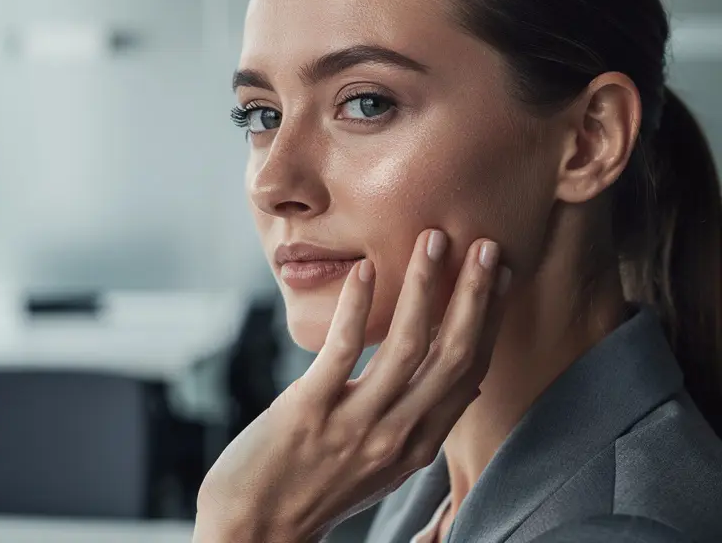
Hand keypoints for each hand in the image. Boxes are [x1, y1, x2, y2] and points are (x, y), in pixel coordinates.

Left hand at [193, 230, 511, 542]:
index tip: (499, 275)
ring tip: (433, 241)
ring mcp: (354, 425)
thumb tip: (468, 387)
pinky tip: (366, 270)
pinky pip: (341, 352)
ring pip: (406, 348)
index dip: (488, 321)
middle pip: (450, 357)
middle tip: (483, 245)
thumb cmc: (316, 487)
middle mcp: (396, 437)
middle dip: (472, 297)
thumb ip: (422, 424)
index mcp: (417, 446)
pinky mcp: (308, 412)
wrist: (255, 529)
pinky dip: (356, 308)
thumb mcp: (384, 465)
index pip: (468, 373)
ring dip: (424, 289)